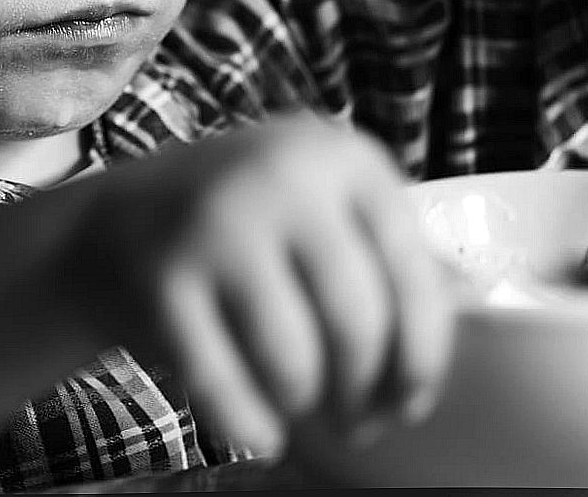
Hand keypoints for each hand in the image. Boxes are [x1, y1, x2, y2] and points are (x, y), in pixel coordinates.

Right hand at [66, 112, 456, 455]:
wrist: (111, 224)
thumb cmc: (243, 226)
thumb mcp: (320, 205)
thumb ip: (387, 247)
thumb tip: (476, 307)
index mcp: (341, 157)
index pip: (413, 274)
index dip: (422, 356)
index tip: (411, 401)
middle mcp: (283, 176)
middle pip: (359, 323)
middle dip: (365, 395)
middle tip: (355, 423)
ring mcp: (216, 223)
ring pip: (295, 361)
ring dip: (306, 408)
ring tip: (300, 410)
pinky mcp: (161, 279)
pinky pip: (225, 388)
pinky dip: (251, 427)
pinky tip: (259, 430)